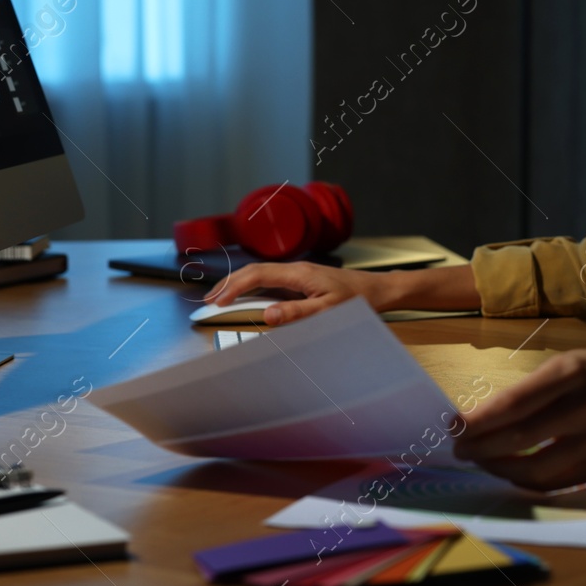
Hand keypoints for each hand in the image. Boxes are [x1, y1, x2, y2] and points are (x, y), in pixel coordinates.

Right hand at [201, 262, 398, 324]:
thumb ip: (297, 313)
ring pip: (260, 274)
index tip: (215, 302)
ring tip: (219, 299)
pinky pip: (270, 280)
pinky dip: (252, 288)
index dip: (233, 287)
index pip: (257, 275)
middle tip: (207, 302)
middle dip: (228, 284)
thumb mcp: (328, 310)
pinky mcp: (301, 280)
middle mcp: (295, 269)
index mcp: (298, 273)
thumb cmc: (357, 300)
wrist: (378, 290)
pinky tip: (246, 297)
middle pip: (253, 271)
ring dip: (238, 285)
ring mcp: (298, 273)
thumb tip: (267, 316)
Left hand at [451, 349, 585, 491]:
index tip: (453, 426)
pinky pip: (555, 483)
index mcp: (571, 374)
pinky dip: (525, 480)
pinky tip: (509, 470)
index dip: (480, 420)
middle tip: (460, 449)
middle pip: (524, 438)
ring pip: (538, 469)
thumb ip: (523, 393)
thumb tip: (476, 422)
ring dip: (500, 468)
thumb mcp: (557, 366)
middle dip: (483, 448)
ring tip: (481, 461)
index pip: (516, 403)